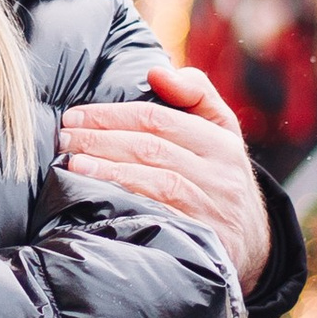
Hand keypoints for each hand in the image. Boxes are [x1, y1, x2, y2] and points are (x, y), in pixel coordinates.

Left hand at [62, 58, 271, 298]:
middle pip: (152, 149)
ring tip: (73, 165)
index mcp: (221, 142)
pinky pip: (163, 220)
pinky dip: (129, 206)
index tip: (74, 116)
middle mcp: (222, 176)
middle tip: (64, 139)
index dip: (111, 115)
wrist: (252, 245)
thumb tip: (157, 72)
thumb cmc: (220, 177)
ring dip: (109, 172)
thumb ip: (194, 93)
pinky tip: (100, 200)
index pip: (158, 119)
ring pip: (156, 184)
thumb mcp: (220, 132)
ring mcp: (215, 212)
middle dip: (101, 140)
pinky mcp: (205, 244)